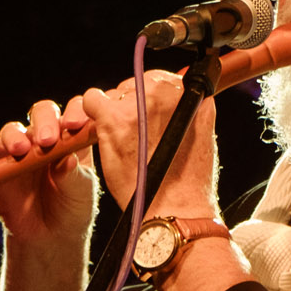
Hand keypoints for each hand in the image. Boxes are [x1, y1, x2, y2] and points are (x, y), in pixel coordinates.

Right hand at [0, 97, 100, 244]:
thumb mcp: (81, 193)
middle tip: (47, 141)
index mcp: (71, 137)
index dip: (74, 113)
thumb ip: (74, 175)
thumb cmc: (71, 208)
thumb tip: (66, 159)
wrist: (48, 235)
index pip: (74, 111)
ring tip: (20, 151)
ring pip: (14, 130)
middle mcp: (44, 136)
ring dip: (16, 137)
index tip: (75, 126)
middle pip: (43, 113)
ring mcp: (18, 147)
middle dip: (45, 123)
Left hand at [82, 71, 218, 218]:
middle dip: (132, 104)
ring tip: (121, 139)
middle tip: (134, 132)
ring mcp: (140, 103)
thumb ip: (183, 113)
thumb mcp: (199, 137)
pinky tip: (100, 132)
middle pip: (138, 84)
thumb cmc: (188, 183)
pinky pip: (92, 100)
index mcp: (192, 95)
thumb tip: (165, 106)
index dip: (152, 99)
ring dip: (113, 111)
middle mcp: (167, 92)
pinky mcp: (113, 118)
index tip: (149, 116)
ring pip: (116, 93)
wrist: (176, 209)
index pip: (163, 81)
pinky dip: (91, 113)